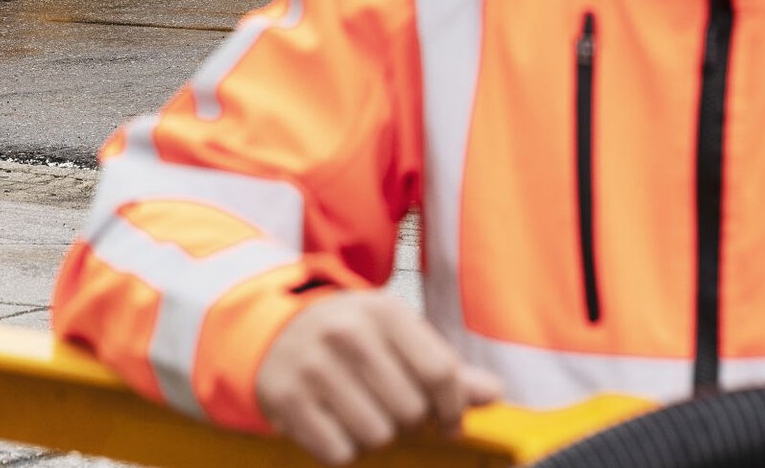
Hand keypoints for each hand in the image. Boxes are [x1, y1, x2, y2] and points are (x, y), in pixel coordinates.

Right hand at [257, 289, 502, 464]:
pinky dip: (343, 448)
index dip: (453, 407)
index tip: (449, 421)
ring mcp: (313, 366)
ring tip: (360, 411)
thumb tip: (494, 393)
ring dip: (375, 435)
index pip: (440, 372)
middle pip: (410, 410)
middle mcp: (347, 333)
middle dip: (408, 420)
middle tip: (391, 407)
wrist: (270, 333)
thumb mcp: (395, 335)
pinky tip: (333, 423)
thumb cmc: (348, 337)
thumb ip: (443, 365)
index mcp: (383, 311)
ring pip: (377, 435)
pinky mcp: (287, 399)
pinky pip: (339, 453)